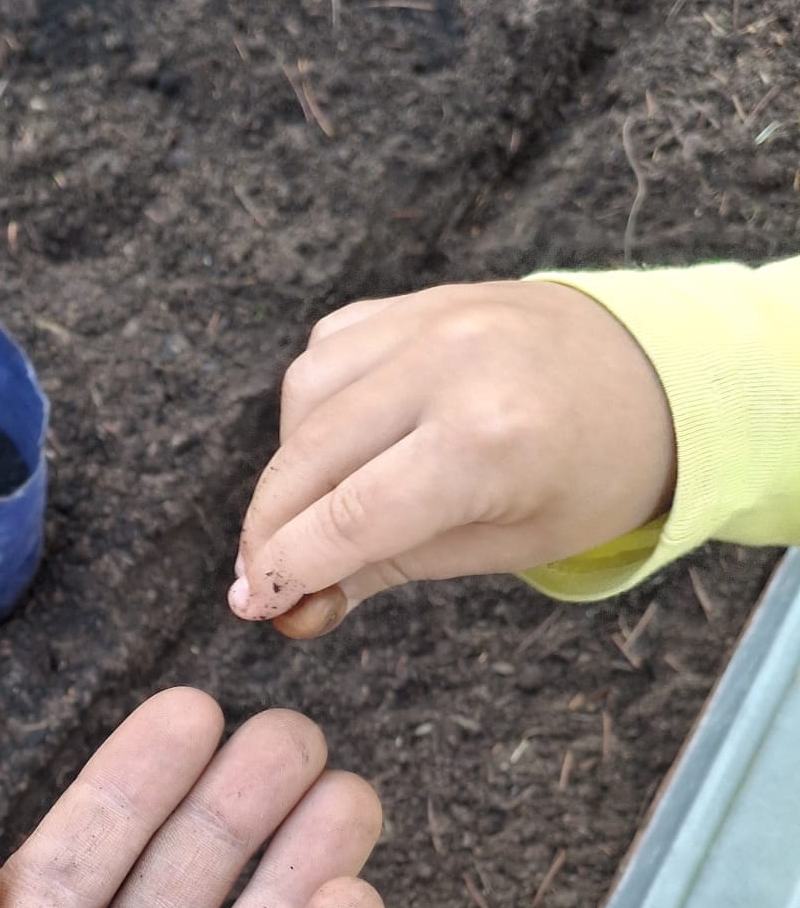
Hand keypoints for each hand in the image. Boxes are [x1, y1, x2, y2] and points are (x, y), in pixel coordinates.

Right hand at [229, 280, 675, 635]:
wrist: (655, 373)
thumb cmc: (590, 474)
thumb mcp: (504, 545)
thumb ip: (390, 567)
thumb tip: (298, 606)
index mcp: (488, 442)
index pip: (350, 519)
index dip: (287, 569)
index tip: (253, 605)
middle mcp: (451, 366)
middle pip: (311, 459)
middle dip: (270, 528)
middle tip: (257, 578)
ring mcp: (429, 320)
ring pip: (304, 397)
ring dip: (288, 465)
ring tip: (309, 512)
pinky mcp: (415, 301)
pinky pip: (328, 352)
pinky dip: (313, 406)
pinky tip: (334, 445)